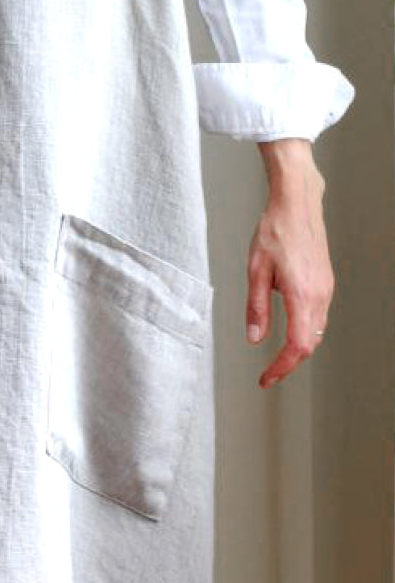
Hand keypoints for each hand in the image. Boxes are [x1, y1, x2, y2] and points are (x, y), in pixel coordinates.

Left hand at [247, 140, 333, 387]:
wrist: (297, 203)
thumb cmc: (274, 230)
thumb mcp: (255, 270)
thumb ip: (257, 307)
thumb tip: (255, 338)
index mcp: (302, 295)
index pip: (297, 347)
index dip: (281, 368)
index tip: (266, 379)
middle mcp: (320, 296)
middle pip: (309, 344)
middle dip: (289, 362)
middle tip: (268, 372)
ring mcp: (326, 289)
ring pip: (316, 331)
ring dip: (299, 346)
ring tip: (277, 355)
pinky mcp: (326, 282)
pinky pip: (319, 316)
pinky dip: (306, 330)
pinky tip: (291, 327)